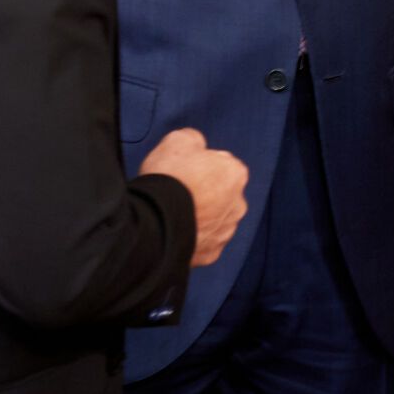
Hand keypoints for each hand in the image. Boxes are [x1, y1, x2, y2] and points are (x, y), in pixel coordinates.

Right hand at [140, 127, 247, 266]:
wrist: (155, 222)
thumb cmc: (168, 178)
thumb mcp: (178, 141)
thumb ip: (193, 140)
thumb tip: (195, 144)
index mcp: (236, 174)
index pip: (221, 164)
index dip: (199, 166)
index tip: (182, 171)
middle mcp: (238, 204)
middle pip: (220, 194)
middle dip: (203, 194)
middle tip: (177, 194)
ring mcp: (225, 231)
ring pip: (213, 221)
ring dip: (199, 218)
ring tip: (173, 215)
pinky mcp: (211, 253)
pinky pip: (202, 243)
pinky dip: (191, 238)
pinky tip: (174, 232)